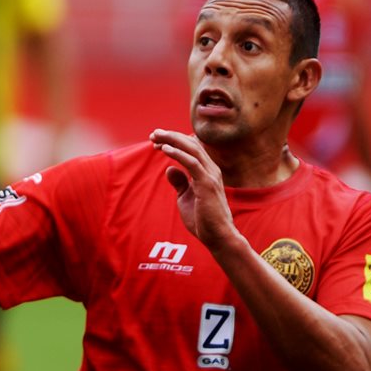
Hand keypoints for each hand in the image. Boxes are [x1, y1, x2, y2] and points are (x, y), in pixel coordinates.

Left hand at [150, 129, 235, 251]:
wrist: (217, 237)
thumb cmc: (203, 219)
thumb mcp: (185, 197)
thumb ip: (180, 182)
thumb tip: (170, 169)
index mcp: (207, 171)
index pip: (191, 147)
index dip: (174, 141)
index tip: (155, 140)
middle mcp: (211, 169)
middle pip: (191, 144)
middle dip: (171, 136)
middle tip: (153, 133)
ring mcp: (210, 176)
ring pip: (192, 149)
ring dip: (172, 140)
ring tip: (156, 136)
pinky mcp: (207, 184)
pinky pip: (192, 163)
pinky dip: (178, 153)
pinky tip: (165, 149)